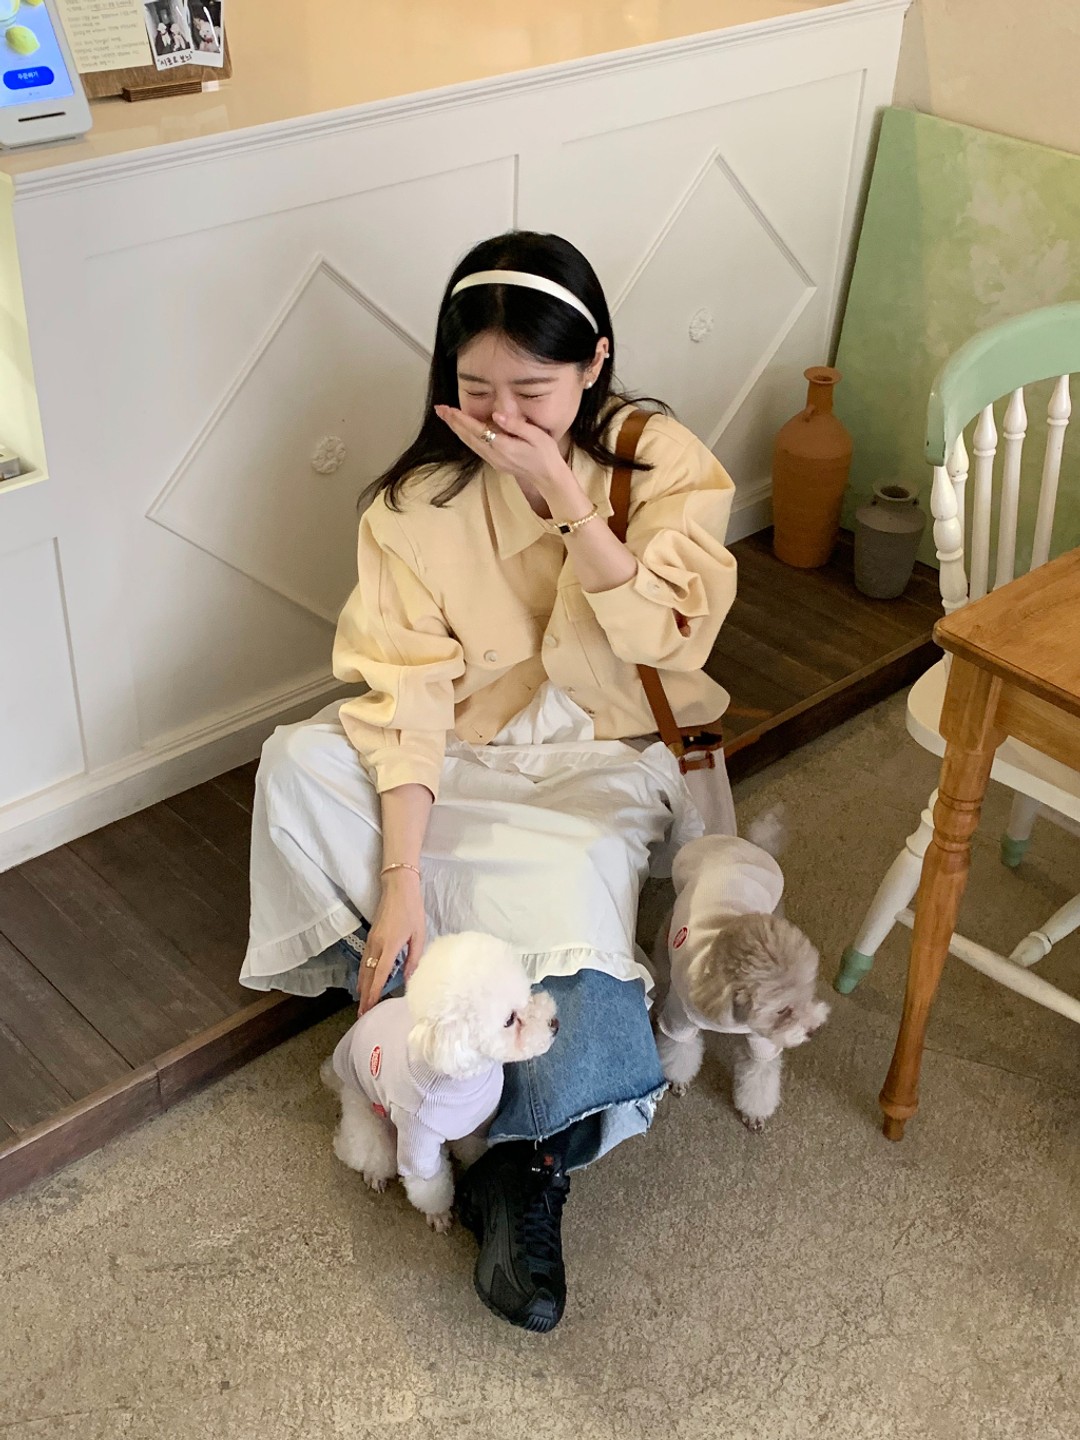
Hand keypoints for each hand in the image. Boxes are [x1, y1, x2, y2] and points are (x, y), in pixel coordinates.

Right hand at [358, 872, 425, 1014]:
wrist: (398, 887)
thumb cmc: (412, 910)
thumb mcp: (418, 935)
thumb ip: (414, 959)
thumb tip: (410, 979)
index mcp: (390, 945)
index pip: (380, 974)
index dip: (374, 992)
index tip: (369, 1007)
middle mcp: (376, 945)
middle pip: (367, 975)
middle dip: (364, 995)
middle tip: (362, 1013)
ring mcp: (371, 940)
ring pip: (364, 968)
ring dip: (362, 985)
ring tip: (362, 1002)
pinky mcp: (371, 936)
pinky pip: (365, 959)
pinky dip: (363, 973)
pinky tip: (364, 980)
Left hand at [434, 404, 571, 498]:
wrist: (549, 477)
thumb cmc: (546, 454)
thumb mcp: (536, 435)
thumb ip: (516, 424)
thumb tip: (497, 415)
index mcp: (503, 446)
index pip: (476, 429)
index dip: (461, 418)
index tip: (448, 409)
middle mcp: (494, 455)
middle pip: (468, 437)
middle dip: (453, 422)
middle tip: (439, 409)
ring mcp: (493, 460)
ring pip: (469, 443)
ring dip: (456, 430)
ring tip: (446, 417)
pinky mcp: (495, 462)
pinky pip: (476, 448)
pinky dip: (466, 437)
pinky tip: (462, 430)